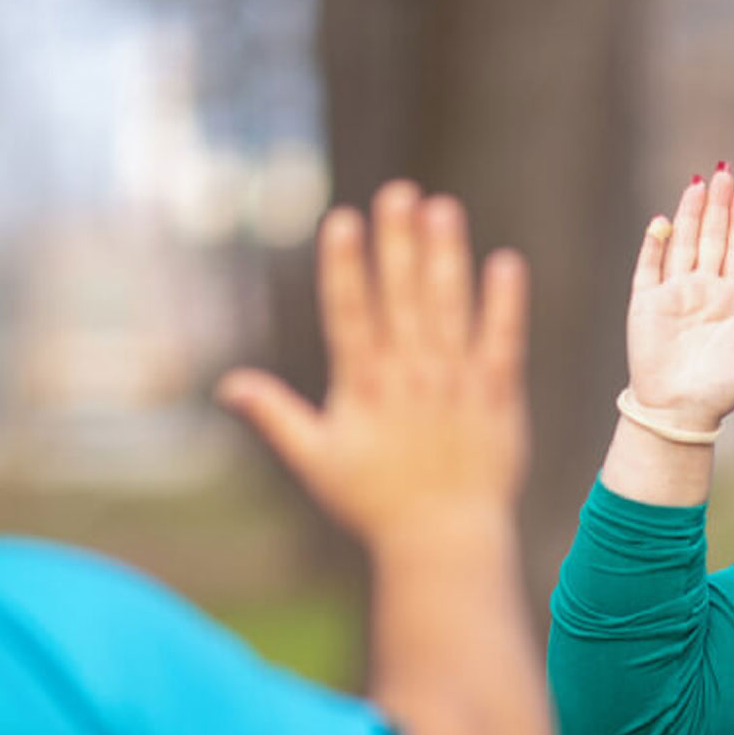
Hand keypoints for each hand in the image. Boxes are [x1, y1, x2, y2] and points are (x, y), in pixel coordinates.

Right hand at [217, 181, 528, 555]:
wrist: (443, 542)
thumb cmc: (374, 504)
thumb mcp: (316, 461)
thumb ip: (276, 415)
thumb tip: (227, 385)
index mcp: (364, 388)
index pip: (350, 315)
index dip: (347, 267)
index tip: (344, 220)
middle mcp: (409, 379)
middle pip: (402, 299)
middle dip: (398, 243)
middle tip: (398, 192)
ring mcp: (455, 385)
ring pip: (450, 310)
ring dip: (446, 257)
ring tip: (442, 210)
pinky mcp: (496, 398)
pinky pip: (502, 342)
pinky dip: (506, 305)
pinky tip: (506, 264)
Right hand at [624, 167, 733, 433]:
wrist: (678, 415)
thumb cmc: (721, 395)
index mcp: (731, 302)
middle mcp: (702, 292)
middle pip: (712, 239)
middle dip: (719, 206)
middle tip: (725, 172)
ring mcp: (673, 296)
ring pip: (683, 244)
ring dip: (691, 215)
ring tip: (698, 184)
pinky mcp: (645, 306)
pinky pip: (648, 268)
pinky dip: (654, 244)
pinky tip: (662, 222)